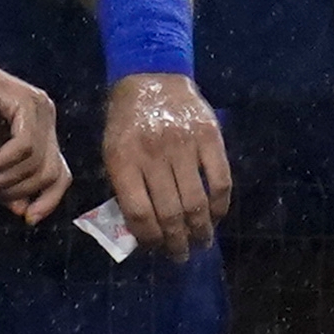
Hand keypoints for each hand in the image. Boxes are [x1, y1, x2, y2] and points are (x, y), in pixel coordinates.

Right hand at [0, 41, 68, 224]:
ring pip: (37, 163)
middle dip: (16, 191)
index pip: (60, 174)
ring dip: (3, 179)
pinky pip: (25, 146)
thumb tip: (24, 211)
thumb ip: (2, 183)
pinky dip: (3, 162)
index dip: (49, 200)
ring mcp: (38, 107)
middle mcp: (45, 117)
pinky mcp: (23, 100)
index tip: (27, 219)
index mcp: (39, 130)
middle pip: (51, 173)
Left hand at [100, 73, 230, 259]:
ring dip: (200, 230)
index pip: (138, 212)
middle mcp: (153, 154)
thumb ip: (124, 186)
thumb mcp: (112, 150)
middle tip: (181, 256)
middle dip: (177, 242)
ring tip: (200, 243)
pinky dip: (220, 206)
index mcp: (123, 159)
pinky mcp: (210, 137)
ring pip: (196, 202)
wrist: (151, 76)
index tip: (156, 250)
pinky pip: (220, 181)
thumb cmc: (127, 121)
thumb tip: (142, 231)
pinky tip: (216, 217)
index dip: (149, 238)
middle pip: (170, 212)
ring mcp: (184, 145)